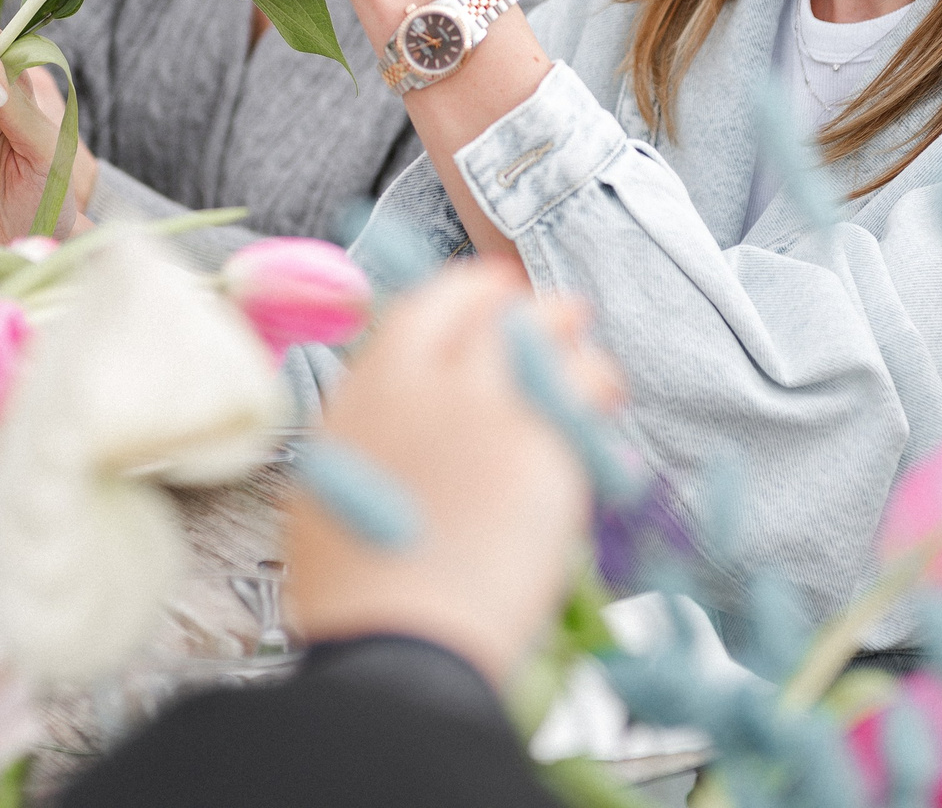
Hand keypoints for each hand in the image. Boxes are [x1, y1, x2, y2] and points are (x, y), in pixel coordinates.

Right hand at [284, 260, 622, 689]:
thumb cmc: (362, 595)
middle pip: (489, 310)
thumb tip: (401, 414)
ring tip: (590, 359)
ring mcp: (483, 406)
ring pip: (542, 335)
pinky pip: (584, 386)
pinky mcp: (541, 443)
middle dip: (528, 308)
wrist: (403, 647)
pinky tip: (606, 404)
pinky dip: (597, 387)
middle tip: (556, 316)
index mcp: (366, 392)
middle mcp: (422, 382)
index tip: (491, 296)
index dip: (468, 294)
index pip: (425, 306)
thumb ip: (375, 431)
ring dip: (570, 337)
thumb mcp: (335, 491)